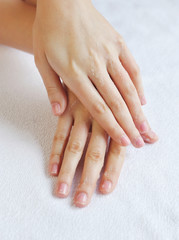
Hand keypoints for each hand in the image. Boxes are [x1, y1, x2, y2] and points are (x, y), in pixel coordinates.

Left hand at [33, 0, 157, 146]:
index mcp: (74, 73)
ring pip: (127, 87)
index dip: (112, 126)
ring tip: (145, 127)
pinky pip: (132, 67)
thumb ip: (53, 88)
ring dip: (137, 110)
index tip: (123, 141)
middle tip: (139, 142)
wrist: (63, 0)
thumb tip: (60, 113)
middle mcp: (94, 65)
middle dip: (128, 125)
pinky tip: (143, 100)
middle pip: (115, 101)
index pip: (97, 107)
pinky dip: (138, 86)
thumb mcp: (42, 61)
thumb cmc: (49, 31)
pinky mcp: (117, 43)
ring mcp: (108, 53)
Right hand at [48, 89, 156, 207]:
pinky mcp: (66, 110)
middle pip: (94, 153)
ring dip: (69, 169)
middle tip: (82, 200)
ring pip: (75, 146)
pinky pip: (60, 132)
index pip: (116, 149)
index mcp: (116, 117)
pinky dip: (56, 151)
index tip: (105, 189)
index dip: (112, 169)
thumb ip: (138, 122)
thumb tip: (154, 138)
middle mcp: (99, 118)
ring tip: (62, 190)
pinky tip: (52, 168)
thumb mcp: (129, 99)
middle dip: (89, 177)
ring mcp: (80, 114)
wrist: (88, 58)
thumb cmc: (112, 83)